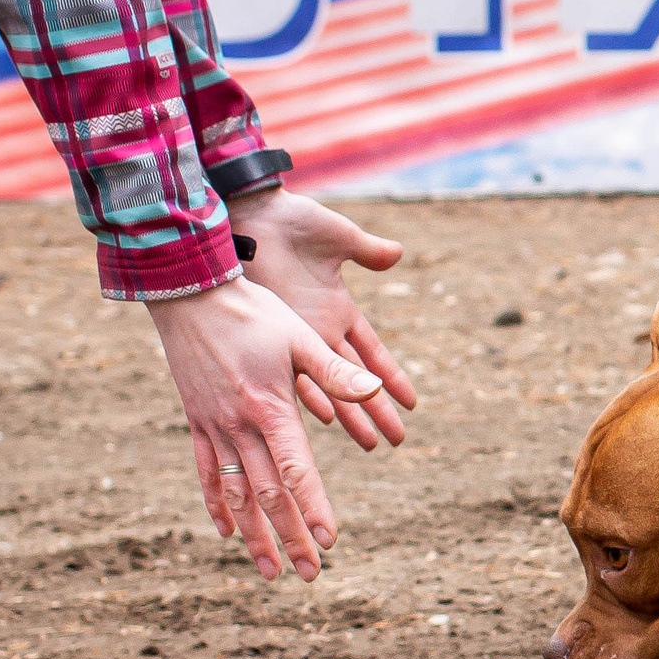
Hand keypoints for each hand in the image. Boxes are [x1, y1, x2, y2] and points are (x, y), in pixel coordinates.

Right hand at [148, 277, 383, 581]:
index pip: (297, 472)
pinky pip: (207, 472)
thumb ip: (336, 372)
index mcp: (271, 410)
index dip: (314, 508)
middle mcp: (240, 427)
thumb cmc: (254, 312)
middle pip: (269, 495)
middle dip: (291, 537)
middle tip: (311, 574)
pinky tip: (228, 532)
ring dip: (255, 535)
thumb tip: (377, 391)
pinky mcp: (198, 422)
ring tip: (271, 572)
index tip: (330, 541)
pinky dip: (218, 504)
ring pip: (237, 494)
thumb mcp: (301, 337)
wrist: (189, 294)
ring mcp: (215, 428)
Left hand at [227, 188, 417, 447]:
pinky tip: (325, 421)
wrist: (247, 216)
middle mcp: (319, 331)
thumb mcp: (338, 236)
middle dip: (378, 411)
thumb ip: (367, 250)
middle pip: (356, 381)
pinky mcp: (270, 335)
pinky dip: (310, 398)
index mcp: (339, 309)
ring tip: (367, 442)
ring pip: (329, 386)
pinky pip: (292, 375)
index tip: (411, 403)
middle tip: (396, 440)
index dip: (392, 378)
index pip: (373, 353)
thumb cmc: (292, 222)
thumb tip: (396, 254)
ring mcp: (294, 337)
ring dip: (350, 415)